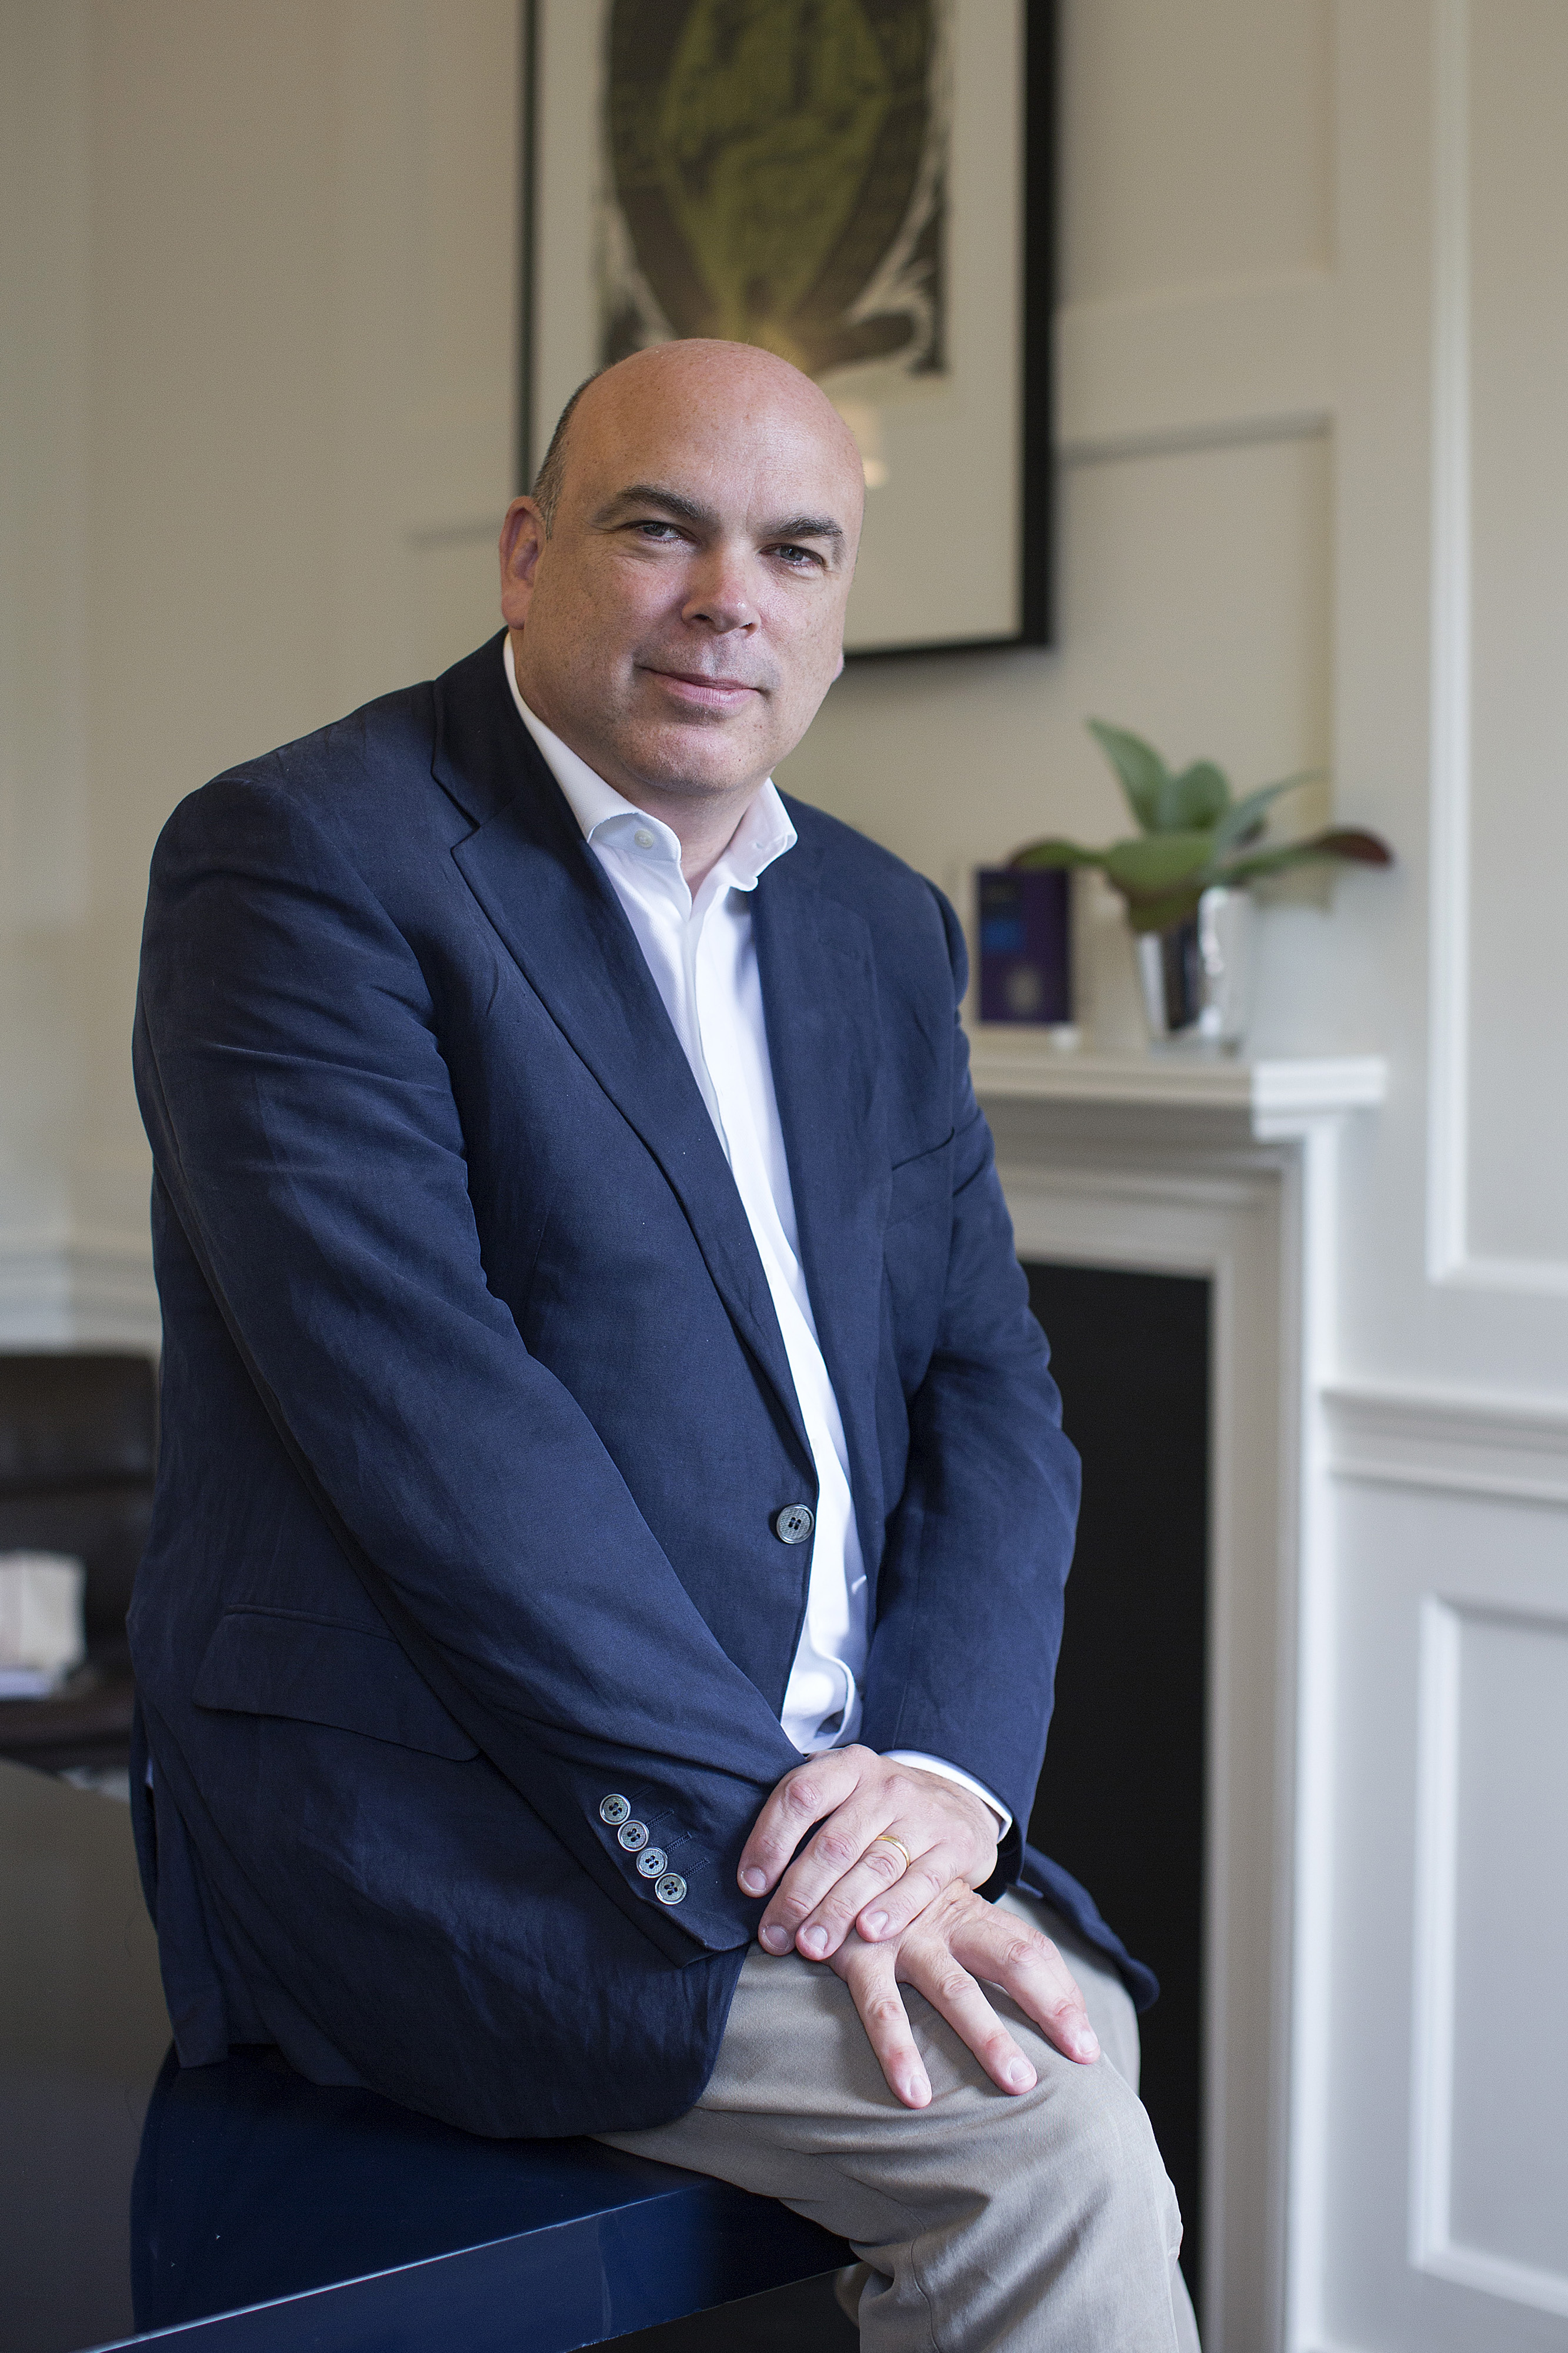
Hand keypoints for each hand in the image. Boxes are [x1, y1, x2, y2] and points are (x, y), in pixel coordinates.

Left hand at [736, 1746, 998, 1960]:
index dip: (770, 1840)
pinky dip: (894, 1909)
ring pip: (874, 1867)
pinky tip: (869, 1933)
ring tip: (812, 1946)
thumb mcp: (842, 1792)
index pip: (801, 1795)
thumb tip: (749, 1874)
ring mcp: (923, 1815)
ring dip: (838, 1911)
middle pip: (834, 1843)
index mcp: (848, 1768)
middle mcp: (885, 1787)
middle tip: (774, 1937)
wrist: (956, 1803)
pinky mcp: (954, 1847)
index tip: (750, 1886)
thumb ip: (801, 1816)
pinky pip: (922, 1882)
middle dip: (798, 1895)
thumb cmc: (878, 1808)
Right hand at [829, 1880, 1099, 2108]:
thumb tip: (1047, 2012)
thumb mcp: (944, 1916)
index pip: (1032, 1950)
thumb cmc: (897, 1904)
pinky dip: (898, 2050)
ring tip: (1019, 2083)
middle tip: (1081, 2054)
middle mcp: (946, 1922)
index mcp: (973, 1915)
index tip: (1088, 2047)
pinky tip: (916, 2094)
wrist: (828, 1856)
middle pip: (1012, 1958)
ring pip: (956, 1990)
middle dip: (1050, 2006)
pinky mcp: (859, 1955)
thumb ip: (987, 1949)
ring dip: (990, 2036)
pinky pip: (881, 2008)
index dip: (1064, 1994)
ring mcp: (904, 1938)